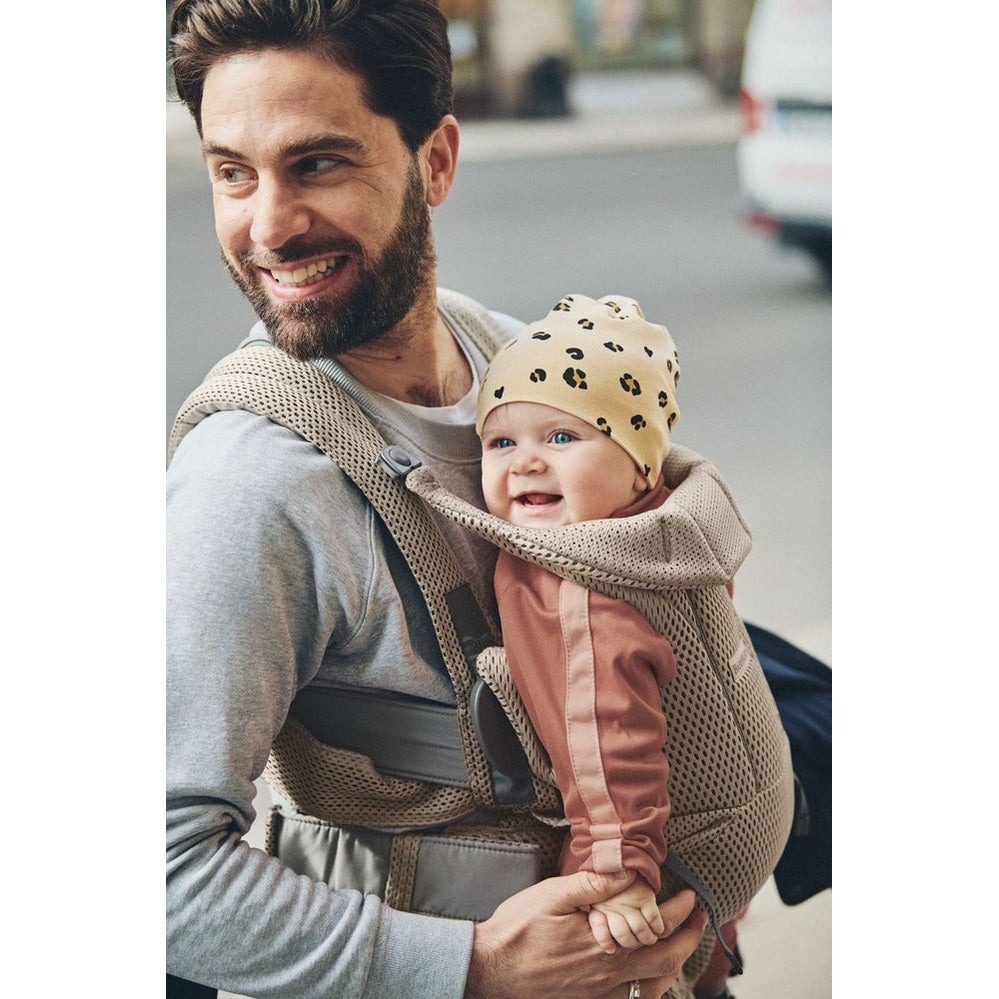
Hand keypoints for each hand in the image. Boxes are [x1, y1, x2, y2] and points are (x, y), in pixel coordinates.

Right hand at [463, 871, 706, 998]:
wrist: (490, 970)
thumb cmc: (517, 930)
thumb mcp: (551, 895)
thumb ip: (592, 885)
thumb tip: (628, 872)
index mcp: (605, 946)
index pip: (656, 929)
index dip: (679, 913)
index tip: (690, 897)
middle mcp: (608, 975)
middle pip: (664, 963)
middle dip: (686, 940)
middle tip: (697, 921)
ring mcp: (598, 994)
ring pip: (651, 988)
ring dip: (671, 966)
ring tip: (677, 947)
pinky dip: (647, 989)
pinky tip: (645, 978)